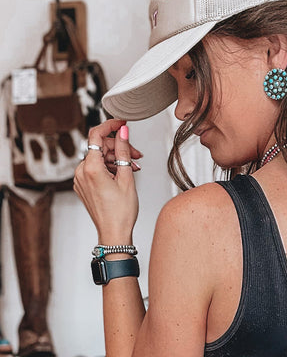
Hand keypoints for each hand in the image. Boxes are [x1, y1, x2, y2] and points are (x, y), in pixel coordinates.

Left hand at [74, 119, 139, 243]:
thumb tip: (122, 133)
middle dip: (118, 147)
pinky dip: (109, 168)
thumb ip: (123, 151)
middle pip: (99, 147)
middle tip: (135, 154)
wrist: (114, 233)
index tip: (121, 123)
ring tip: (132, 168)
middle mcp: (81, 173)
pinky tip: (122, 174)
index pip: (96, 135)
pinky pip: (95, 169)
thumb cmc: (120, 213)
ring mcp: (81, 180)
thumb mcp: (127, 178)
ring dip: (116, 159)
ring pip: (99, 158)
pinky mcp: (83, 186)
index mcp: (90, 168)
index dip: (110, 125)